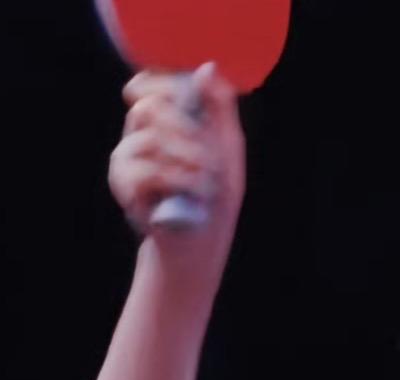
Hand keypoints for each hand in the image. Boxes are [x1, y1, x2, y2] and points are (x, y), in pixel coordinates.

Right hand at [108, 63, 244, 258]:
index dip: (165, 86)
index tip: (190, 102)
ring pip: (152, 137)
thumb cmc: (215, 194)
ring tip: (208, 181)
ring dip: (191, 159)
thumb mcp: (227, 146)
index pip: (148, 87)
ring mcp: (126, 159)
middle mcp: (137, 136)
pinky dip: (180, 179)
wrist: (202, 241)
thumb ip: (219, 108)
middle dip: (189, 132)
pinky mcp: (124, 184)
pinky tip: (197, 193)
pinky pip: (149, 169)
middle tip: (212, 160)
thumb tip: (207, 68)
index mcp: (159, 123)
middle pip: (151, 109)